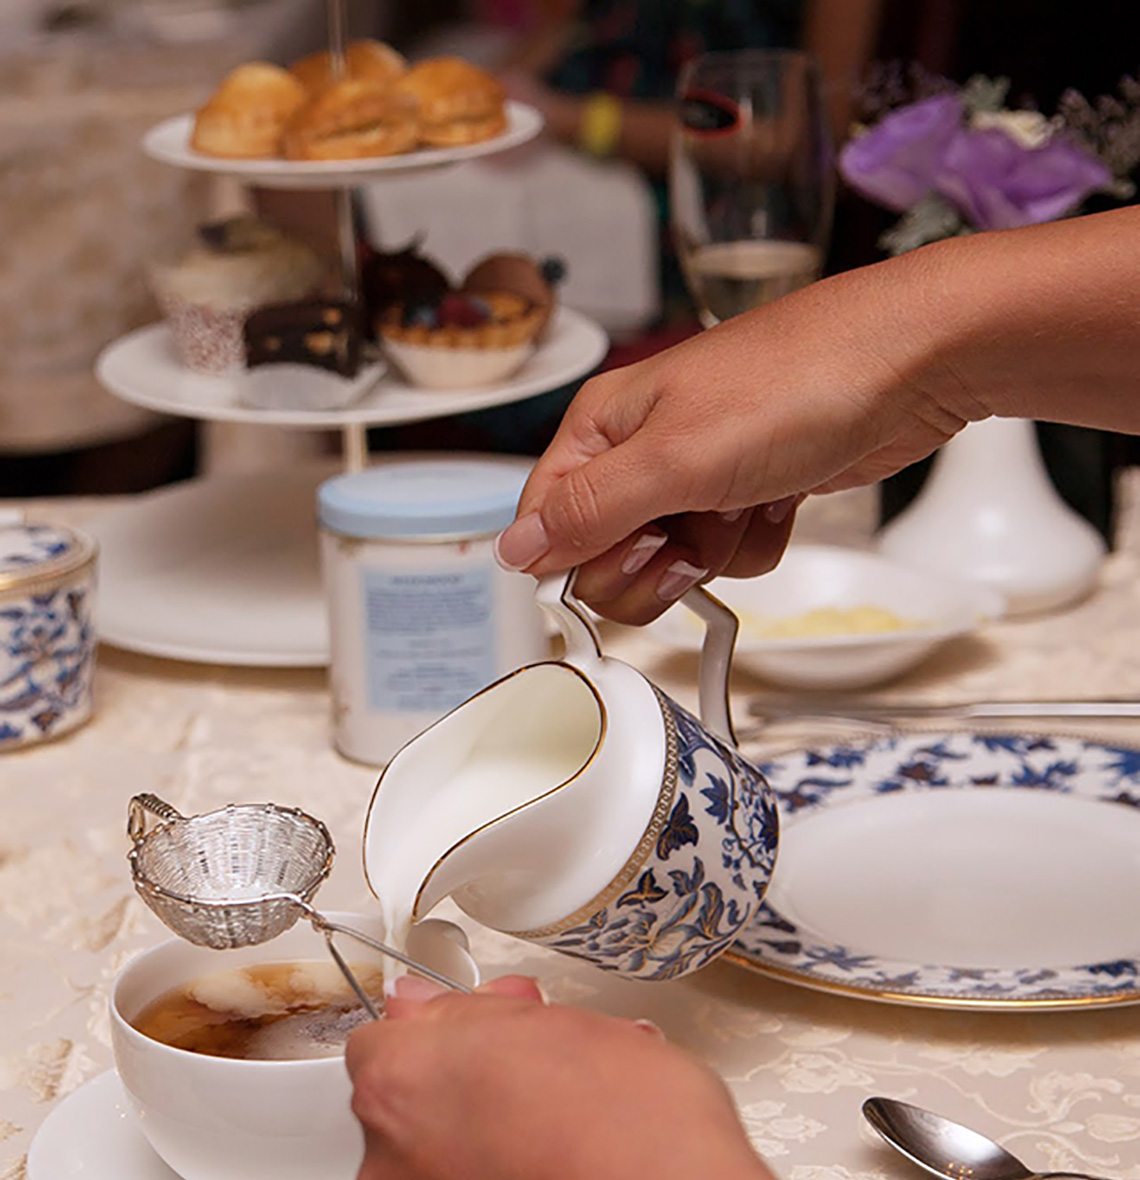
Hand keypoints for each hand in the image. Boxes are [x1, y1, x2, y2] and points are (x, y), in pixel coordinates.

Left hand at [347, 977, 755, 1179]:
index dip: (449, 1036)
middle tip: (548, 1093)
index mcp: (402, 1084)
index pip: (387, 1041)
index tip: (492, 1040)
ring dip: (487, 1170)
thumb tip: (439, 1010)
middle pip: (410, 1118)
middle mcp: (391, 1171)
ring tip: (574, 1162)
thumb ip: (481, 1013)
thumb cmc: (641, 1139)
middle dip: (468, 1102)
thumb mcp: (571, 1023)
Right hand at [495, 248, 984, 622]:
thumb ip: (587, 512)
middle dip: (653, 565)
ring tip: (746, 503)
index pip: (546, 523)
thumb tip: (512, 550)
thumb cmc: (799, 381)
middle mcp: (643, 450)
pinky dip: (757, 543)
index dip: (581, 560)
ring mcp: (698, 472)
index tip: (630, 556)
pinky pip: (730, 555)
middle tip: (692, 536)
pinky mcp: (749, 491)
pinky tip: (780, 500)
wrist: (912, 363)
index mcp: (603, 428)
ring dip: (713, 554)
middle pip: (605, 556)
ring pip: (672, 563)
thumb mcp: (675, 458)